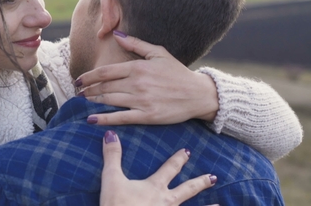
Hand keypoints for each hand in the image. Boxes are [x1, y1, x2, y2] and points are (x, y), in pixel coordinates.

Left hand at [76, 33, 218, 125]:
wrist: (198, 94)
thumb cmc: (177, 72)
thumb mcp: (158, 53)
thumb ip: (135, 43)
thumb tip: (116, 33)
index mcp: (138, 67)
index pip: (106, 71)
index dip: (88, 76)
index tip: (78, 80)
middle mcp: (137, 83)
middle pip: (104, 86)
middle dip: (87, 89)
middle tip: (77, 92)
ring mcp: (142, 100)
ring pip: (109, 100)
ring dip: (92, 101)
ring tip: (82, 102)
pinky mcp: (147, 115)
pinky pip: (120, 117)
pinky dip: (104, 118)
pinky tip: (91, 119)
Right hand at [100, 130, 216, 205]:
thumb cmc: (117, 204)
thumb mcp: (111, 179)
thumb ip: (112, 156)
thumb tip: (111, 134)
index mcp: (155, 187)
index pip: (169, 169)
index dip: (178, 159)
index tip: (187, 151)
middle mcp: (167, 202)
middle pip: (187, 189)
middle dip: (200, 182)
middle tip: (213, 177)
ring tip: (220, 205)